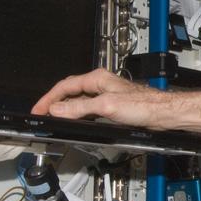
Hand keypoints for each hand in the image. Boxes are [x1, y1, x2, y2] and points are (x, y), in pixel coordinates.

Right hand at [31, 68, 166, 127]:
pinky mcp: (112, 106)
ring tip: (54, 118)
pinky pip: (88, 109)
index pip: (65, 86)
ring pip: (79, 101)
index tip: (38, 109)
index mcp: (97, 79)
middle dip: (54, 102)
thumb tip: (58, 109)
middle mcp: (101, 84)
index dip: (48, 98)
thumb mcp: (106, 107)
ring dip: (66, 109)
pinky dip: (78, 115)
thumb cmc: (143, 105)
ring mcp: (106, 95)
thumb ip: (80, 108)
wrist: (163, 114)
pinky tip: (76, 122)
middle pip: (70, 92)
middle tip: (42, 114)